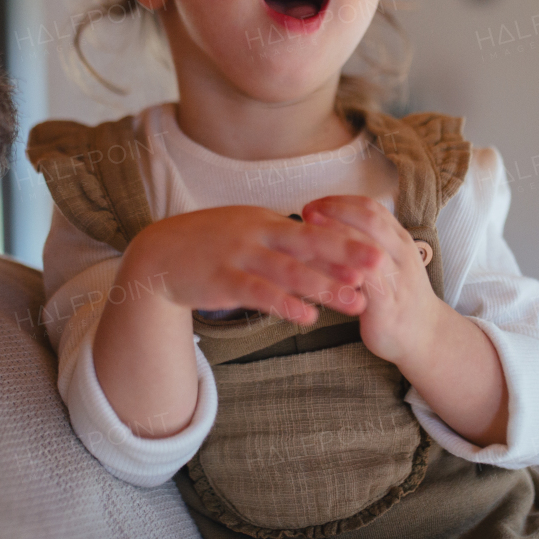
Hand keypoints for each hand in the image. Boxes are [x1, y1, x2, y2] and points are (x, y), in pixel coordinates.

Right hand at [121, 205, 380, 325]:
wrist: (158, 255)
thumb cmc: (210, 245)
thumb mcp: (247, 232)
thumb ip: (282, 240)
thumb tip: (325, 249)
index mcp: (266, 221)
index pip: (314, 230)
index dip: (347, 240)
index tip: (379, 249)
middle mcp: (256, 234)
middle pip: (309, 244)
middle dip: (346, 255)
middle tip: (379, 266)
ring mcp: (238, 256)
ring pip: (288, 271)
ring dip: (324, 286)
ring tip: (354, 301)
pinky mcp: (221, 280)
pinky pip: (258, 293)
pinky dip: (284, 304)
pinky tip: (306, 316)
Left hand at [301, 195, 442, 364]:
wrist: (426, 335)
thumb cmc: (398, 296)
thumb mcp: (389, 262)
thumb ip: (368, 243)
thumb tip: (330, 222)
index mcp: (400, 240)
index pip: (372, 209)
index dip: (341, 201)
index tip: (316, 202)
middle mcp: (402, 254)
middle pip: (369, 220)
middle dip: (336, 211)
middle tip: (307, 211)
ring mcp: (397, 279)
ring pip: (367, 247)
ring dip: (335, 234)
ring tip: (308, 231)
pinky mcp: (387, 306)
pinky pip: (363, 281)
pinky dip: (340, 268)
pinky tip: (318, 266)